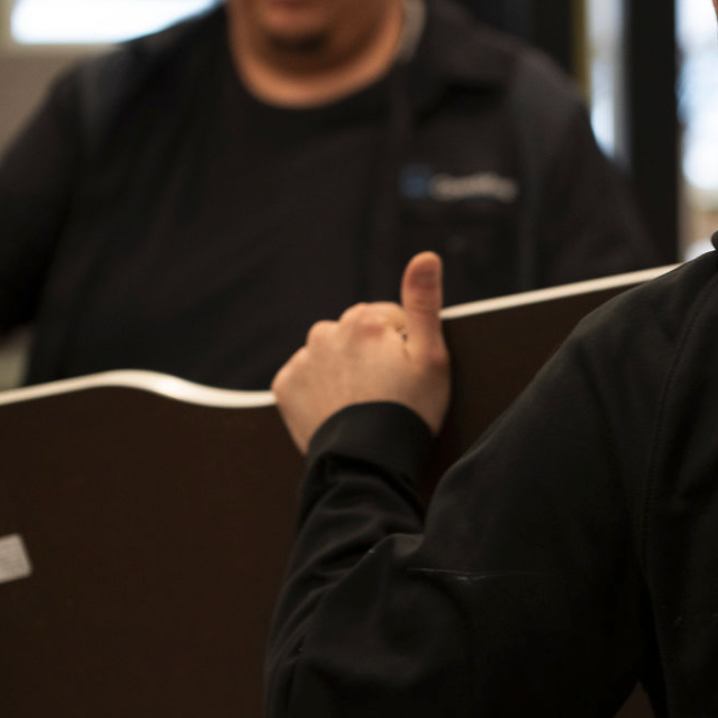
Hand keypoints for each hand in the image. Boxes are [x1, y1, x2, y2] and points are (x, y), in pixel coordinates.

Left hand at [273, 252, 450, 454]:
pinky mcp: (285, 386)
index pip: (391, 320)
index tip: (409, 375)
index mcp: (365, 320)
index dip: (406, 346)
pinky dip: (320, 388)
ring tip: (362, 403)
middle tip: (387, 392)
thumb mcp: (432, 356)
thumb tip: (426, 255)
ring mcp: (303, 360)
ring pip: (329, 353)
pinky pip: (306, 377)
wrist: (367, 462)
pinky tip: (339, 409)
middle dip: (371, 353)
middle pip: (356, 333)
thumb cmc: (409, 411)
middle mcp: (327, 331)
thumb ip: (425, 301)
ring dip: (344, 368)